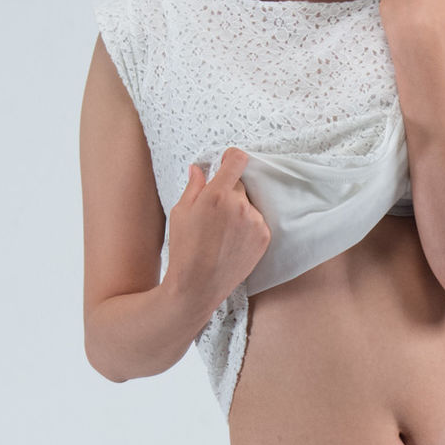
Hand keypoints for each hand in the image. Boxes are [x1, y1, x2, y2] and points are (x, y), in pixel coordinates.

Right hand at [164, 149, 270, 304]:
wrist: (199, 286)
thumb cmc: (184, 249)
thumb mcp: (180, 213)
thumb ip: (194, 187)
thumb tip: (199, 169)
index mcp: (217, 194)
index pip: (237, 160)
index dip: (232, 157)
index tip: (227, 161)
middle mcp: (240, 205)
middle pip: (240, 184)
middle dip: (228, 191)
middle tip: (214, 212)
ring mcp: (255, 222)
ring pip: (249, 204)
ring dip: (239, 210)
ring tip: (222, 233)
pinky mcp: (264, 237)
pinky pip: (257, 221)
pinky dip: (248, 226)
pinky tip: (232, 241)